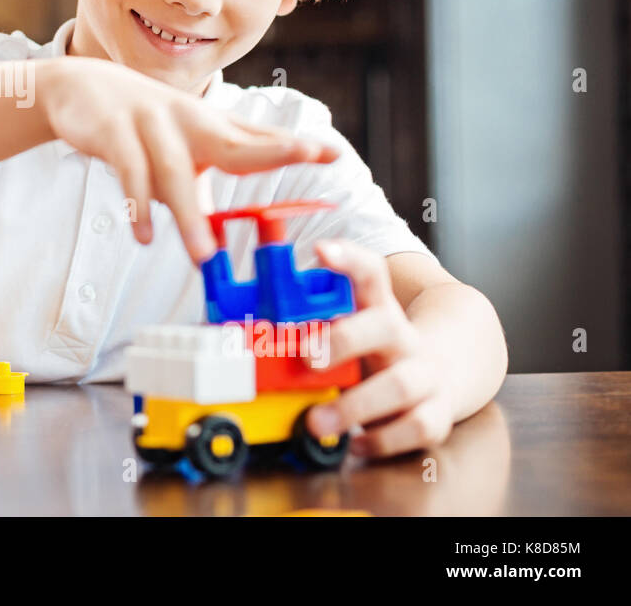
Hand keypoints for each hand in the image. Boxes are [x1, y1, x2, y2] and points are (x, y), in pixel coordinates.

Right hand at [39, 55, 338, 263]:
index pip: (257, 137)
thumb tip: (223, 228)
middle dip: (271, 148)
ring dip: (188, 215)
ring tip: (203, 256)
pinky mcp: (114, 133)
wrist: (79, 89)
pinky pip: (128, 173)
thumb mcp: (180, 146)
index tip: (332, 152)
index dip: (294, 145)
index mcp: (207, 127)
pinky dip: (136, 205)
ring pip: (174, 171)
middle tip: (305, 155)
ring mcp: (150, 124)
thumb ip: (202, 182)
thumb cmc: (141, 124)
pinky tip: (144, 235)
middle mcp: (187, 122)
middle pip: (232, 140)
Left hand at [305, 239, 455, 457]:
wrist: (447, 374)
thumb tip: (247, 338)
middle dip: (344, 340)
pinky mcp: (437, 414)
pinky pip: (416, 428)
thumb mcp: (353, 330)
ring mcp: (426, 375)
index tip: (321, 250)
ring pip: (399, 385)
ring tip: (316, 422)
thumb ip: (314, 328)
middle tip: (307, 358)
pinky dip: (382, 439)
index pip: (370, 273)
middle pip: (384, 326)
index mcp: (379, 309)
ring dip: (353, 406)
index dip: (348, 258)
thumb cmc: (377, 353)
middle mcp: (404, 338)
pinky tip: (355, 442)